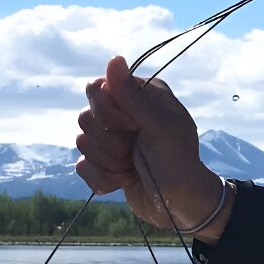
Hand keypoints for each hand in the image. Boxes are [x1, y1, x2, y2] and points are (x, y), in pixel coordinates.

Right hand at [76, 56, 229, 239]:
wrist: (182, 205)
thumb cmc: (178, 163)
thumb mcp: (161, 127)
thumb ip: (134, 96)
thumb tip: (114, 58)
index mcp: (141, 97)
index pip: (97, 87)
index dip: (107, 111)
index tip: (131, 126)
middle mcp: (124, 113)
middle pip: (85, 116)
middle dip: (110, 140)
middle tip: (135, 150)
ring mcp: (113, 138)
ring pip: (82, 142)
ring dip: (109, 161)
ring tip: (133, 167)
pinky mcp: (105, 163)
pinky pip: (83, 166)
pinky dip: (103, 178)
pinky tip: (124, 180)